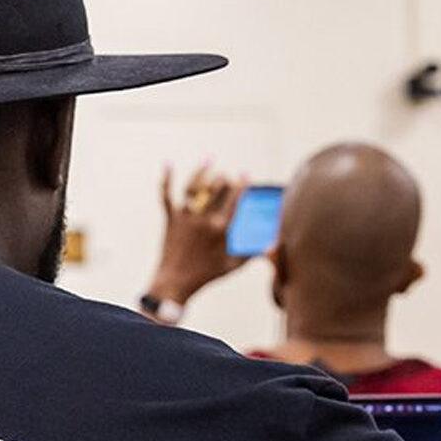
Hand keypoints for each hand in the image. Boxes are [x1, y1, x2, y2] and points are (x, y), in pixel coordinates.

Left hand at [149, 163, 250, 305]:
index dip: (242, 184)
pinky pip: (166, 195)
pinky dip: (166, 179)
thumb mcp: (234, 265)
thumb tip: (273, 245)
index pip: (235, 200)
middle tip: (227, 176)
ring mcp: (185, 217)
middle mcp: (203, 219)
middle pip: (216, 189)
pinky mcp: (170, 218)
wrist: (175, 282)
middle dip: (223, 179)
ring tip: (209, 159)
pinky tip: (168, 164)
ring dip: (201, 171)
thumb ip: (253, 252)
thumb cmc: (207, 274)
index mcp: (221, 229)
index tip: (245, 174)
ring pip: (194, 187)